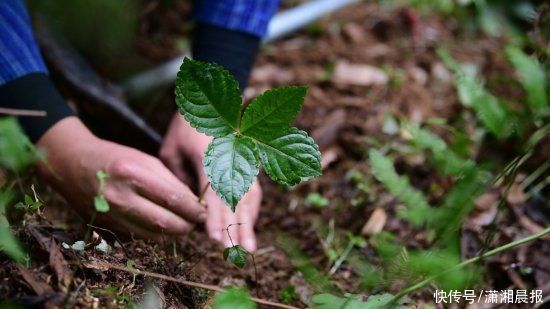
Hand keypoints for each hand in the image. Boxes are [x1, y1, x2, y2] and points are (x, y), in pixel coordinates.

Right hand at [37, 117, 205, 240]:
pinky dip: (155, 233)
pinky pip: (138, 235)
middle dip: (187, 225)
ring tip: (184, 225)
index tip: (204, 211)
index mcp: (132, 173)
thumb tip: (193, 203)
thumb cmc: (115, 157)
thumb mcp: (144, 160)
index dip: (193, 209)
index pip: (173, 199)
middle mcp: (120, 196)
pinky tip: (163, 226)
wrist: (71, 164)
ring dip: (173, 233)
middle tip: (197, 222)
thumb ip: (170, 181)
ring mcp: (111, 214)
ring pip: (153, 234)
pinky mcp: (106, 226)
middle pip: (165, 222)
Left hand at [160, 113, 261, 250]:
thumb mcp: (172, 151)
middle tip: (234, 252)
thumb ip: (179, 181)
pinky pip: (252, 192)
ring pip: (248, 197)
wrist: (209, 102)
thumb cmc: (184, 129)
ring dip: (247, 224)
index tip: (214, 238)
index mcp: (210, 154)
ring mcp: (243, 161)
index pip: (215, 191)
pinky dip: (251, 212)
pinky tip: (248, 230)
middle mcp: (232, 159)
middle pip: (235, 198)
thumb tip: (189, 209)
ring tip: (247, 248)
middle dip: (234, 227)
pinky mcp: (248, 165)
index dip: (215, 216)